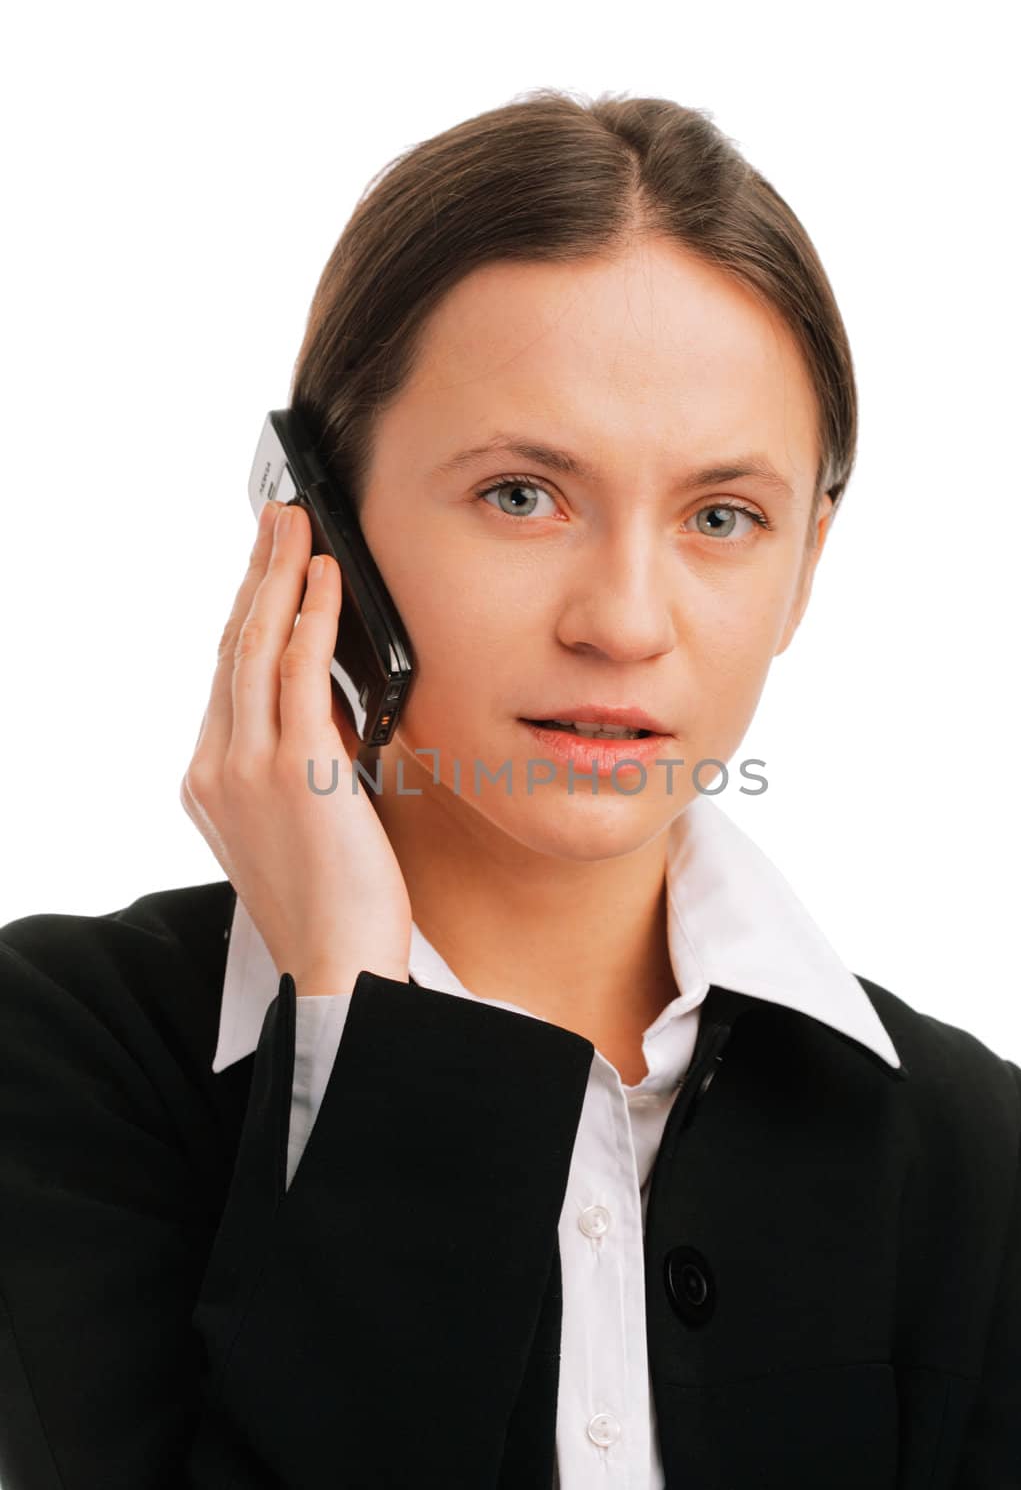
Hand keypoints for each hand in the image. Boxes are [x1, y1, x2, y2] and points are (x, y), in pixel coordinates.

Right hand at [179, 499, 411, 994]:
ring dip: (279, 576)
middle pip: (234, 648)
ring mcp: (247, 766)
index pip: (228, 678)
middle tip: (277, 522)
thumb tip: (336, 703)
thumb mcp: (306, 821)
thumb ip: (306, 760)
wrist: (339, 967)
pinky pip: (299, 671)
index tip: (267, 571)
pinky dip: (310, 616)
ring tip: (297, 526)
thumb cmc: (335, 906)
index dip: (248, 614)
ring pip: (257, 647)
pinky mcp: (294, 768)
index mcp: (212, 782)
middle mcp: (216, 767)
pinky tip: (325, 577)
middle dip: (257, 577)